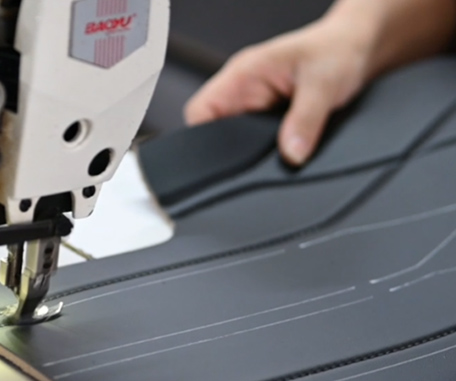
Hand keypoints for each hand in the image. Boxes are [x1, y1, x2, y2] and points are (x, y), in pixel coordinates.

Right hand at [184, 21, 371, 165]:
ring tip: (280, 144)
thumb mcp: (324, 84)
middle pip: (212, 129)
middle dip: (232, 148)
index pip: (199, 111)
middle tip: (262, 152)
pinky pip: (254, 139)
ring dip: (252, 148)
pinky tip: (284, 146)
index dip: (201, 137)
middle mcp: (242, 89)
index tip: (222, 157)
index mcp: (242, 73)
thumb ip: (305, 121)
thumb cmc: (337, 50)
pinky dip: (266, 148)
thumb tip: (291, 155)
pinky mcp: (267, 117)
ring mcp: (253, 104)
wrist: (357, 47)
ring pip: (234, 137)